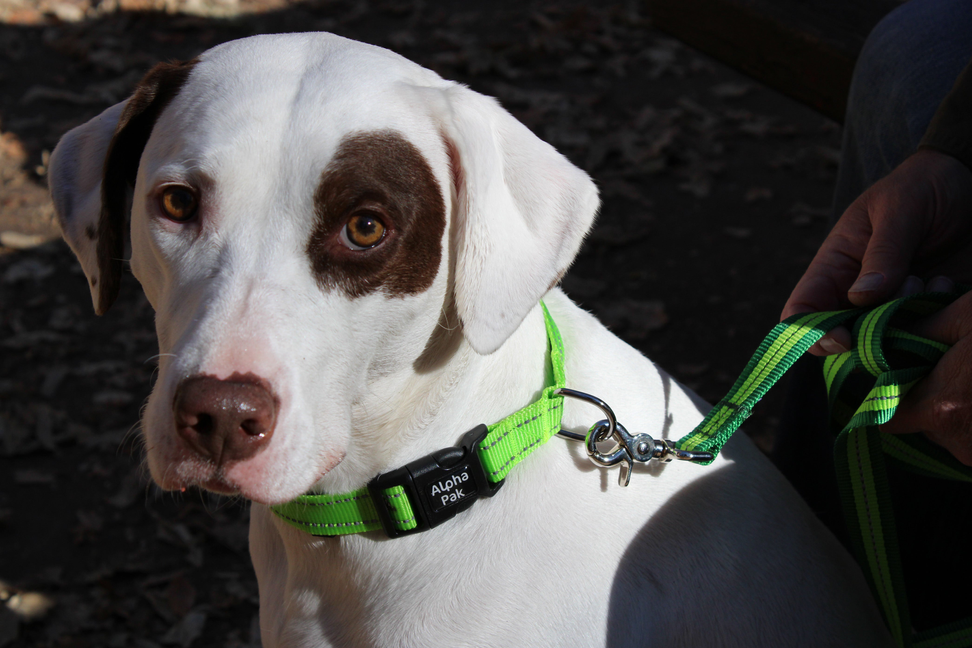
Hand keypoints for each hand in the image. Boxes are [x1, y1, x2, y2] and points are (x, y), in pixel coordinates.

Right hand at [781, 149, 971, 463]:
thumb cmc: (924, 188)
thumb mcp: (897, 211)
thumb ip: (880, 256)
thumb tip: (861, 300)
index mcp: (832, 271)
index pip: (802, 316)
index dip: (808, 338)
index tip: (836, 342)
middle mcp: (857, 298)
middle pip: (842, 344)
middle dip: (870, 339)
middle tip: (903, 302)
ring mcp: (895, 311)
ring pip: (887, 349)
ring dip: (910, 328)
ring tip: (933, 281)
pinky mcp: (931, 318)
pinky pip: (925, 343)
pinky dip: (937, 329)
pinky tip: (947, 290)